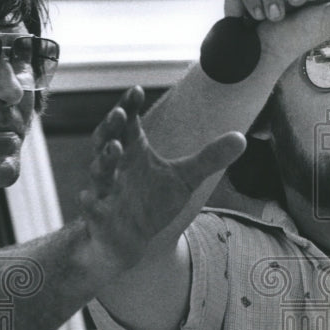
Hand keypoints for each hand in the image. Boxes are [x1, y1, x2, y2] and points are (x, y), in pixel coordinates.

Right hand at [78, 86, 246, 271]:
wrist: (129, 240)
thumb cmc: (153, 202)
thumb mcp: (185, 178)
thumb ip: (210, 158)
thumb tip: (242, 138)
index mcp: (134, 152)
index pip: (127, 123)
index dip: (128, 106)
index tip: (136, 89)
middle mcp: (116, 167)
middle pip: (106, 140)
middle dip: (111, 127)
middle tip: (119, 113)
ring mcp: (105, 190)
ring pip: (99, 171)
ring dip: (104, 159)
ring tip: (114, 147)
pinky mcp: (99, 216)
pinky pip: (91, 208)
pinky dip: (90, 202)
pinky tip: (87, 197)